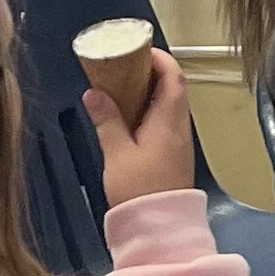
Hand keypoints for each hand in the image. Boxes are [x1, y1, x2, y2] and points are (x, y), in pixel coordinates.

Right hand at [81, 50, 193, 206]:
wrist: (158, 225)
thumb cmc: (139, 188)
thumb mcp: (118, 152)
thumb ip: (107, 121)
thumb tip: (94, 92)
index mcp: (170, 119)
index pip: (174, 77)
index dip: (160, 59)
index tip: (139, 50)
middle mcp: (180, 125)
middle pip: (173, 88)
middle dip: (151, 72)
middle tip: (123, 66)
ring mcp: (179, 140)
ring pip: (169, 105)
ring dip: (149, 92)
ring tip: (120, 86)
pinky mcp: (173, 152)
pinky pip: (164, 120)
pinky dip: (148, 109)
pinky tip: (127, 114)